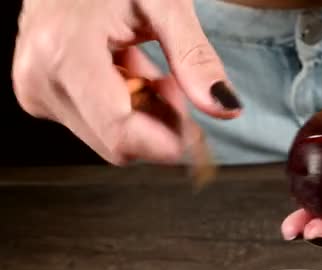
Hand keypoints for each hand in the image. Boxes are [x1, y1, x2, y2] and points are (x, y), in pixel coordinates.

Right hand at [12, 0, 240, 164]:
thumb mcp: (165, 3)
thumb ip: (194, 56)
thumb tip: (225, 107)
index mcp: (64, 52)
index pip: (118, 132)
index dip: (165, 143)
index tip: (196, 136)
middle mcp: (40, 78)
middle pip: (116, 142)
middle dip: (157, 125)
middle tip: (175, 85)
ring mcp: (35, 89)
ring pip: (108, 138)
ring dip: (144, 115)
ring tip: (154, 73)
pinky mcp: (39, 94)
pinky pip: (95, 124)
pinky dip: (125, 108)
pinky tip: (133, 74)